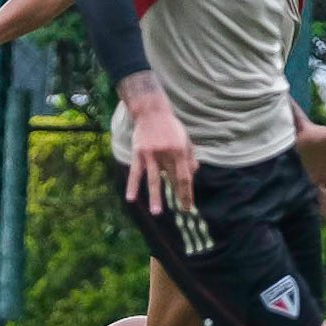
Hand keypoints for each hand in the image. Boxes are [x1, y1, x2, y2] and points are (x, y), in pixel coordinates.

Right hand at [128, 99, 197, 215]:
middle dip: (179, 196)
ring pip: (154, 179)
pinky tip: (131, 198)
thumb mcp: (185, 139)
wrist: (151, 112)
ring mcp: (151, 154)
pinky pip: (136, 172)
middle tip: (184, 211)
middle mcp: (166, 154)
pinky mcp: (138, 153)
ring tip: (157, 213)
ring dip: (156, 197)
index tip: (189, 205)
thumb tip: (194, 173)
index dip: (188, 191)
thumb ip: (190, 157)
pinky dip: (132, 185)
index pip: (185, 176)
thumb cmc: (170, 126)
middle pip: (173, 179)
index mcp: (180, 151)